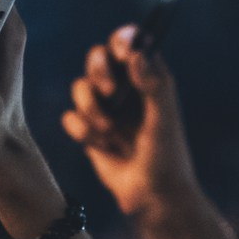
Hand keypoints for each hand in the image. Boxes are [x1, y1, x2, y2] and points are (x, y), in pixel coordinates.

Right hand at [59, 26, 204, 223]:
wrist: (152, 197)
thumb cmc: (167, 157)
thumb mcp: (165, 119)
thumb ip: (154, 84)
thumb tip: (136, 55)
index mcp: (148, 79)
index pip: (130, 44)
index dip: (122, 41)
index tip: (121, 53)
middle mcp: (125, 90)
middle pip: (98, 58)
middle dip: (99, 72)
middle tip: (112, 91)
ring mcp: (106, 110)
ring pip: (80, 88)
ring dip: (90, 108)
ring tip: (108, 131)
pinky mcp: (90, 132)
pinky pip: (71, 118)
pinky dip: (82, 131)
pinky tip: (100, 146)